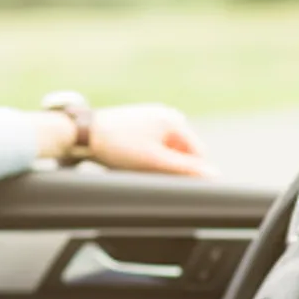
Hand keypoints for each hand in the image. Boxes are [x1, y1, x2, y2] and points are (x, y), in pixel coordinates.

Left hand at [89, 105, 216, 176]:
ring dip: (158, 162)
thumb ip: (185, 169)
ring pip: (166, 148)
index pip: (197, 153)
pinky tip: (129, 158)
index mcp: (175, 120)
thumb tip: (214, 175)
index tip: (173, 184)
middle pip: (181, 151)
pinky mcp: (139, 121)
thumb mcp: (154, 161)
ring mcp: (152, 116)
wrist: (84, 133)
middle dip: (170, 166)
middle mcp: (167, 114)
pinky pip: (152, 143)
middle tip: (148, 174)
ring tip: (135, 165)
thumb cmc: (119, 146)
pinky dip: (146, 154)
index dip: (190, 172)